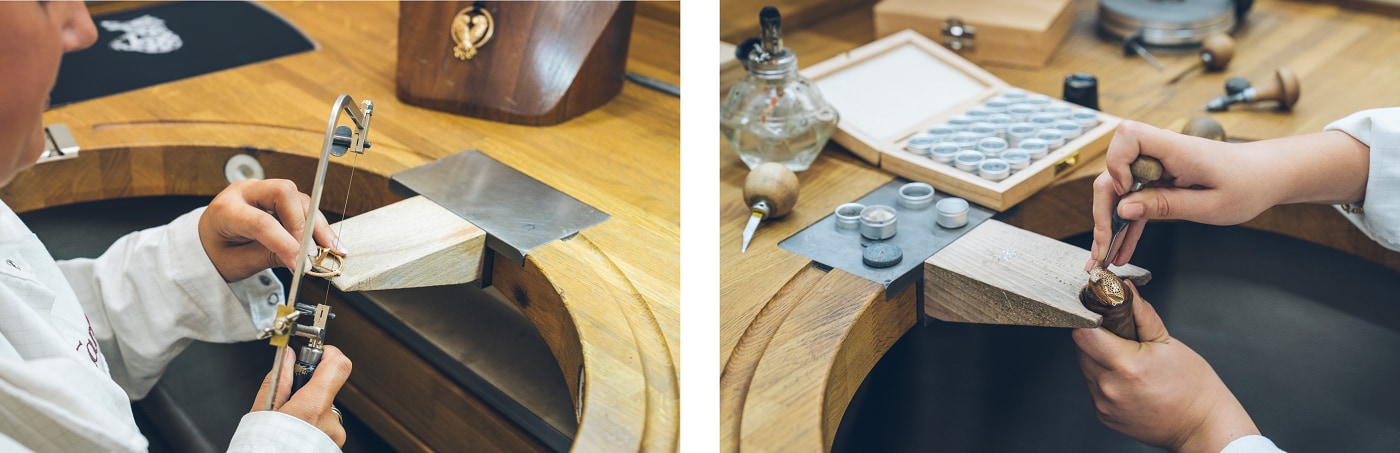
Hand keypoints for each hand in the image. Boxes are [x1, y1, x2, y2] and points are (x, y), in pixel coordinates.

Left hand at [199, 179, 344, 280]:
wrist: (209, 240)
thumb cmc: (218, 251)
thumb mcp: (237, 262)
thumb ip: (268, 257)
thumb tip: (301, 259)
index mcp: (226, 210)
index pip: (261, 221)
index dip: (285, 242)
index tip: (302, 263)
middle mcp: (246, 192)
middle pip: (284, 194)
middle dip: (305, 223)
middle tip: (318, 251)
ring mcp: (263, 190)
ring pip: (299, 197)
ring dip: (317, 224)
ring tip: (331, 249)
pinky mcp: (277, 195)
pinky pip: (302, 204)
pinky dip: (315, 223)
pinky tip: (326, 241)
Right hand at [251, 345, 352, 446]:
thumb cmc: (262, 448)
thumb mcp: (262, 412)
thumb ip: (278, 380)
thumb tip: (287, 356)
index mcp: (313, 408)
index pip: (339, 365)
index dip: (329, 353)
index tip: (316, 352)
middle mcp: (330, 422)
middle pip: (328, 389)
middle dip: (309, 388)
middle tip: (289, 396)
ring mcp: (335, 436)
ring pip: (325, 410)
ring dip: (310, 411)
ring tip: (288, 423)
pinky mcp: (334, 446)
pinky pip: (326, 427)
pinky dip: (312, 426)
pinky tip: (295, 434)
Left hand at [1072, 282, 1257, 451]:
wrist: (1200, 425)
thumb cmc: (1192, 386)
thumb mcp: (1168, 343)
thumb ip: (1141, 314)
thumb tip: (1125, 289)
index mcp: (1126, 365)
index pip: (1084, 333)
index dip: (1089, 319)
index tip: (1099, 314)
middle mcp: (1109, 387)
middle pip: (1082, 349)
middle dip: (1097, 338)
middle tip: (1121, 338)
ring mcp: (1104, 404)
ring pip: (1086, 368)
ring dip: (1100, 359)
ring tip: (1129, 361)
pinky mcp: (1103, 415)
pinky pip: (1093, 387)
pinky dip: (1105, 379)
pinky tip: (1128, 380)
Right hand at [1088, 121, 1269, 267]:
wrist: (1268, 176)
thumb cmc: (1248, 184)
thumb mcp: (1210, 205)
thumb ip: (1165, 205)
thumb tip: (1123, 209)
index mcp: (1177, 149)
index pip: (1129, 136)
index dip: (1117, 163)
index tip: (1125, 193)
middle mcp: (1161, 154)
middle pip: (1113, 172)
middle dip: (1104, 210)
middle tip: (1103, 246)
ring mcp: (1159, 168)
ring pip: (1119, 191)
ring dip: (1111, 223)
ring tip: (1106, 256)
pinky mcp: (1161, 182)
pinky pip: (1136, 201)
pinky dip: (1129, 224)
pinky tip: (1122, 248)